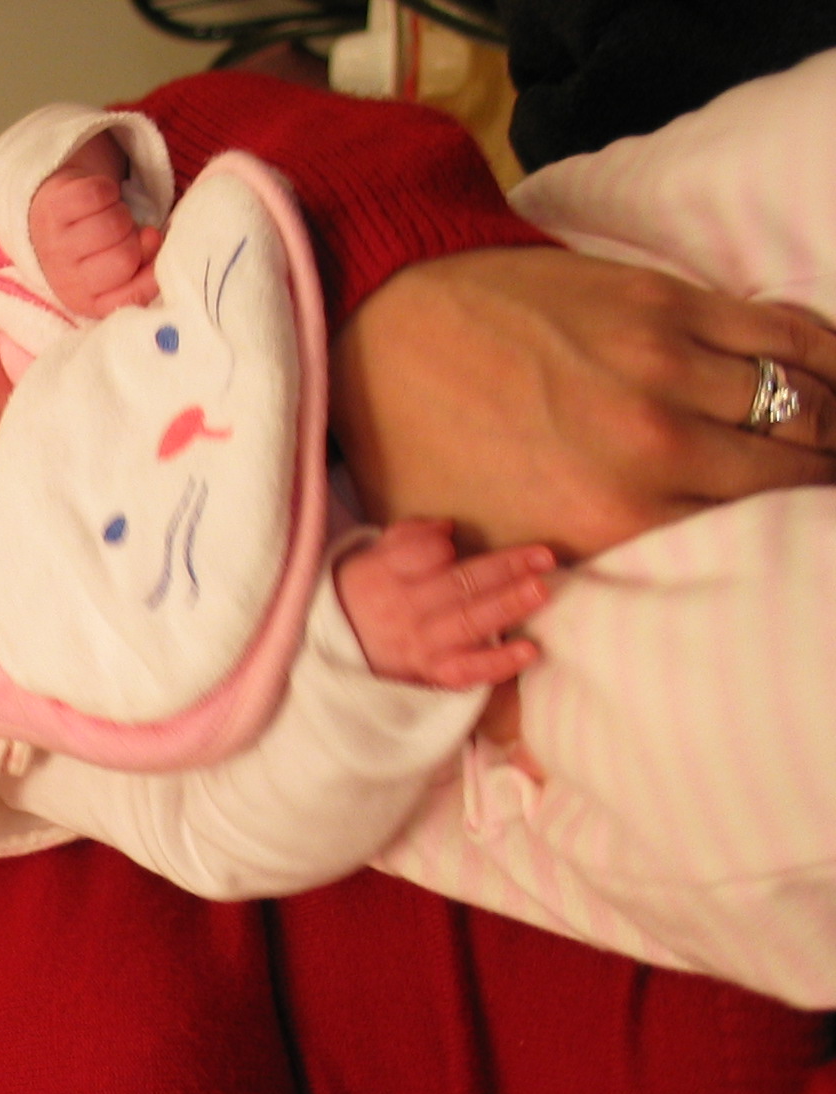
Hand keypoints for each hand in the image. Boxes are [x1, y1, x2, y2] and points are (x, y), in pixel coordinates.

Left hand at [29, 141, 163, 317]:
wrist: (58, 219)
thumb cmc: (99, 249)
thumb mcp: (125, 271)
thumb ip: (146, 268)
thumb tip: (153, 239)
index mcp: (87, 302)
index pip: (134, 295)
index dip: (149, 268)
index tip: (146, 249)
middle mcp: (66, 280)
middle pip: (125, 257)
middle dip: (134, 238)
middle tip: (123, 233)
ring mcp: (54, 245)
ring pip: (113, 223)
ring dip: (121, 212)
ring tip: (110, 216)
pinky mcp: (51, 210)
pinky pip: (97, 194)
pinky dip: (107, 190)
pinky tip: (98, 200)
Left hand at [330, 248, 835, 557]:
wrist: (386, 331)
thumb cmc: (421, 447)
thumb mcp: (469, 554)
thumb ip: (536, 604)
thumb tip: (538, 707)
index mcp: (608, 520)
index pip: (745, 541)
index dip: (788, 545)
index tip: (802, 548)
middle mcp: (654, 448)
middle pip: (794, 472)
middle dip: (824, 484)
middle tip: (825, 493)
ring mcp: (667, 367)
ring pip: (807, 401)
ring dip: (833, 426)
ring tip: (831, 445)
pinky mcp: (668, 301)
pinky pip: (784, 331)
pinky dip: (828, 358)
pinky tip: (833, 379)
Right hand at [334, 518, 552, 687]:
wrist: (332, 656)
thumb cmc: (363, 599)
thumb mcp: (369, 560)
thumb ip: (406, 538)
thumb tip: (447, 528)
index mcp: (386, 575)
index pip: (420, 556)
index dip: (442, 548)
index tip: (455, 543)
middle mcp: (406, 610)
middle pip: (458, 585)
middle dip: (502, 570)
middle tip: (543, 558)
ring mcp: (422, 644)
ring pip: (468, 623)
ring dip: (507, 606)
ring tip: (541, 590)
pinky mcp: (433, 674)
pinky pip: (468, 671)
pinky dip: (498, 663)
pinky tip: (529, 651)